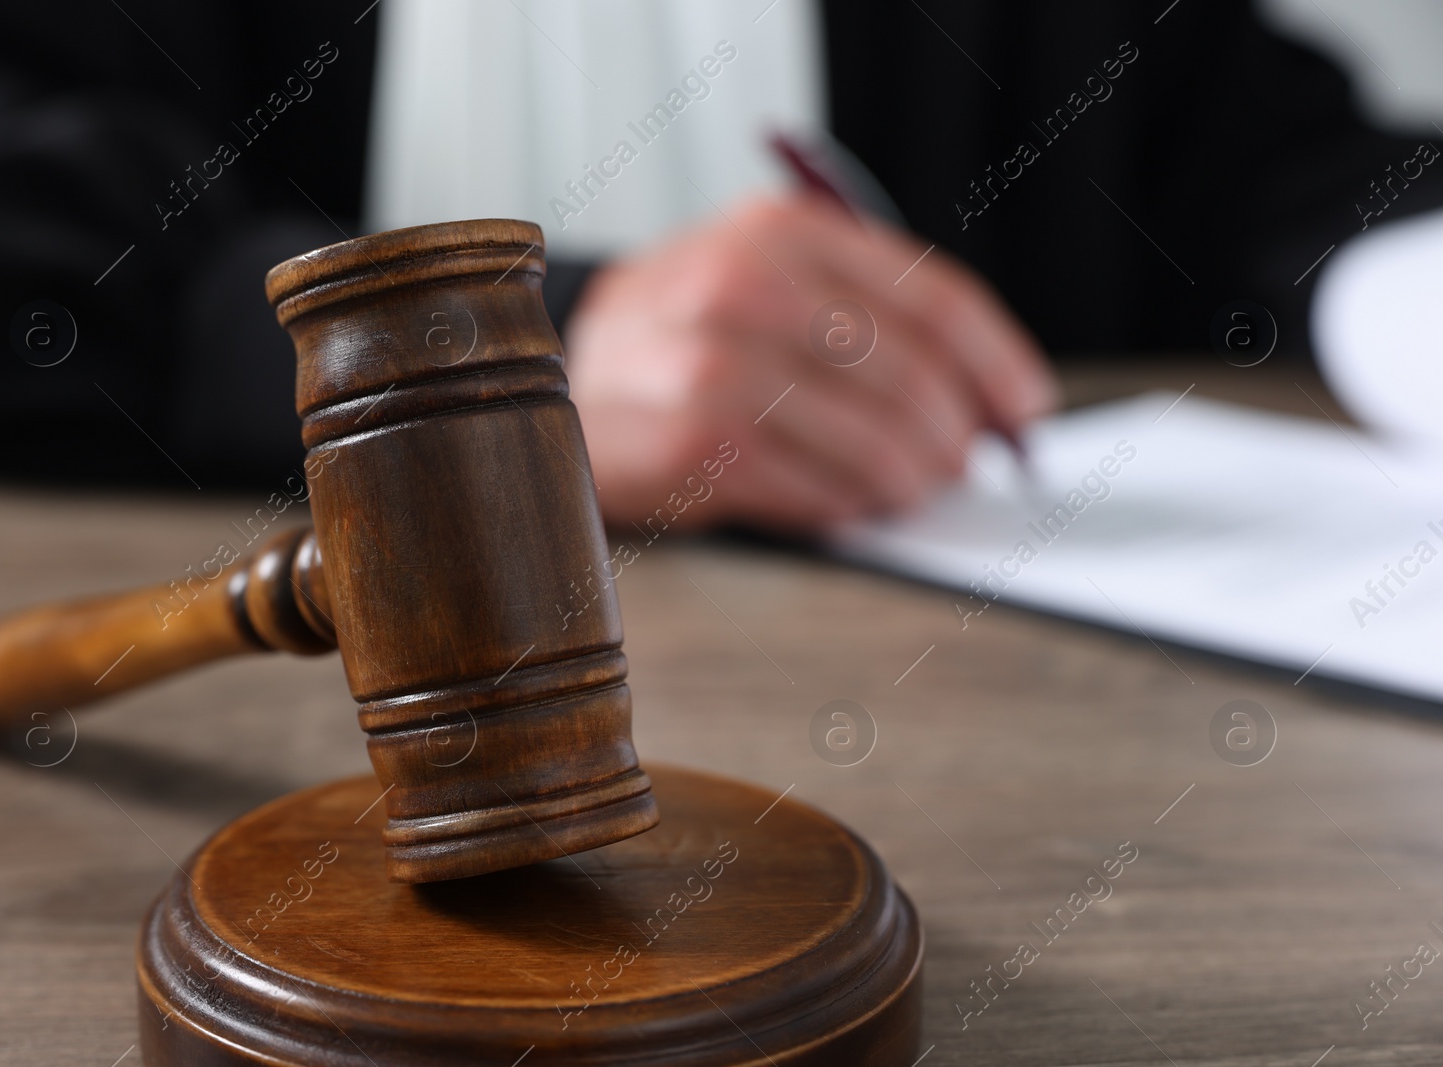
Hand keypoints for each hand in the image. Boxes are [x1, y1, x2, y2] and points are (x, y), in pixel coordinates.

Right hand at [565, 194, 1058, 533]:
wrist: (562, 382)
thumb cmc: (683, 336)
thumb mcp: (762, 282)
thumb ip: (861, 316)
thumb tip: (980, 398)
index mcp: (782, 233)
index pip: (930, 297)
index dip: (995, 362)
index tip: (1026, 410)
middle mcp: (748, 286)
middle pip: (909, 375)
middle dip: (955, 436)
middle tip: (961, 468)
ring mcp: (716, 366)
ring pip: (872, 443)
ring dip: (908, 482)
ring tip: (910, 492)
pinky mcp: (696, 445)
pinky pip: (816, 492)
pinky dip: (849, 508)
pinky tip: (849, 507)